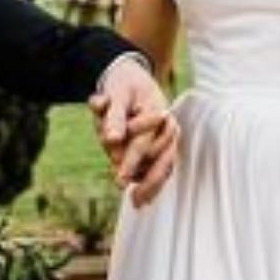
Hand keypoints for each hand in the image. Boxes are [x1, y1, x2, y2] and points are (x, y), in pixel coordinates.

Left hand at [89, 58, 181, 207]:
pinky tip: (144, 199)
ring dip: (148, 181)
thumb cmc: (123, 85)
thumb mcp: (116, 93)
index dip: (130, 162)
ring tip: (138, 201)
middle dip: (144, 178)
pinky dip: (153, 182)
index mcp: (158, 112)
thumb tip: (111, 140)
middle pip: (159, 159)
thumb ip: (114, 116)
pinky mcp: (164, 147)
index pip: (142, 142)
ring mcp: (168, 139)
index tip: (119, 180)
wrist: (134, 78)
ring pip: (161, 166)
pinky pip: (161, 168)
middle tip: (132, 199)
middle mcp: (168, 128)